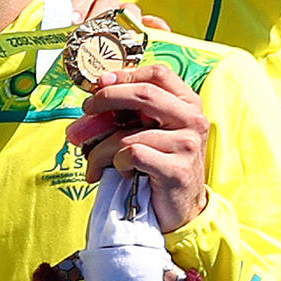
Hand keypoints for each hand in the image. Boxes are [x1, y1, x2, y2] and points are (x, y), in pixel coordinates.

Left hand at [70, 61, 214, 234]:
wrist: (180, 207)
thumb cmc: (157, 164)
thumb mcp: (149, 131)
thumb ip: (130, 112)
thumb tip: (93, 96)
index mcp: (187, 104)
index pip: (158, 74)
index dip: (125, 74)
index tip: (100, 83)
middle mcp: (193, 119)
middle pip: (143, 93)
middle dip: (105, 99)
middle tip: (87, 111)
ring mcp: (188, 144)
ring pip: (127, 134)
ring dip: (100, 150)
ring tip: (95, 163)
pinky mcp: (177, 169)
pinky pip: (131, 156)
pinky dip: (116, 165)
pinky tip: (123, 173)